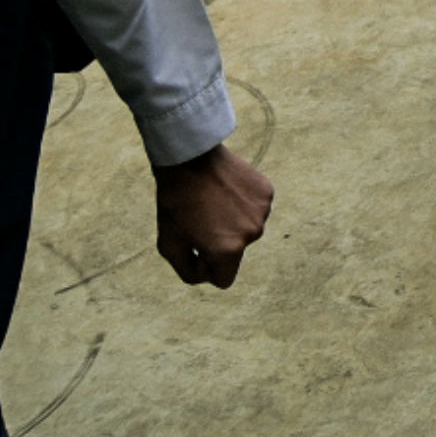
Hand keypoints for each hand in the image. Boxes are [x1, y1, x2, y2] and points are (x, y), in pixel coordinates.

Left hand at [155, 144, 273, 287]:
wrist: (189, 156)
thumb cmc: (175, 202)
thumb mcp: (169, 245)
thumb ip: (187, 271)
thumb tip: (207, 276)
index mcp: (227, 251)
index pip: (224, 280)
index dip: (206, 268)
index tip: (195, 247)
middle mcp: (251, 235)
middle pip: (235, 253)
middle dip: (219, 242)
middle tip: (201, 218)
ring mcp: (262, 212)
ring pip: (246, 229)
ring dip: (231, 222)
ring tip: (213, 201)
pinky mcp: (267, 192)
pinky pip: (255, 209)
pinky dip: (242, 204)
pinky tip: (227, 189)